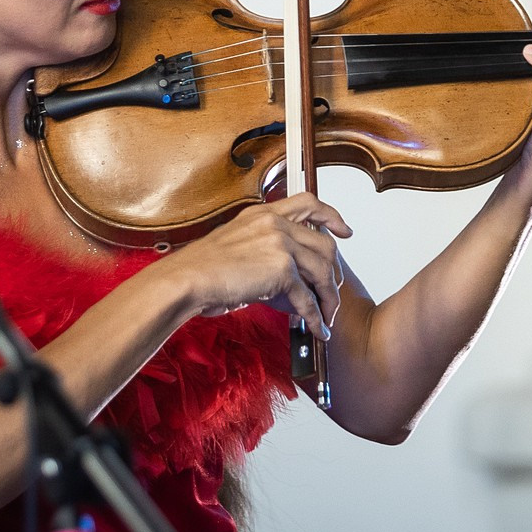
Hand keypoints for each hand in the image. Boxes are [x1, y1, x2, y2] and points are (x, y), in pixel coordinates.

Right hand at [165, 193, 350, 339]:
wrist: (187, 280)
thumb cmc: (203, 269)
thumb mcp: (236, 243)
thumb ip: (265, 250)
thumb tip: (288, 279)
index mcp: (264, 214)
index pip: (308, 203)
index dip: (332, 216)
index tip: (344, 231)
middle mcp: (275, 223)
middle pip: (324, 244)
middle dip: (334, 273)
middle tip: (333, 293)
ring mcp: (280, 244)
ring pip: (322, 272)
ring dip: (328, 299)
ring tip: (327, 316)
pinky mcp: (281, 269)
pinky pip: (307, 298)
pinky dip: (315, 317)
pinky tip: (317, 329)